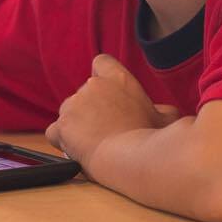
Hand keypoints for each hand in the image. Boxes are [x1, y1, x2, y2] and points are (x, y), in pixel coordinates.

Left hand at [45, 55, 180, 166]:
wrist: (133, 159)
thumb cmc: (153, 139)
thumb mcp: (166, 118)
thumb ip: (161, 109)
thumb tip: (162, 112)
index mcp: (118, 79)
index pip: (102, 62)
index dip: (101, 76)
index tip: (107, 94)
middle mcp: (92, 86)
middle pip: (84, 94)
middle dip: (90, 110)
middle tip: (106, 131)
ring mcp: (74, 105)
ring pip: (69, 112)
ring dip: (76, 125)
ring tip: (94, 144)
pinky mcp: (61, 125)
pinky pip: (54, 132)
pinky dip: (62, 140)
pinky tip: (76, 150)